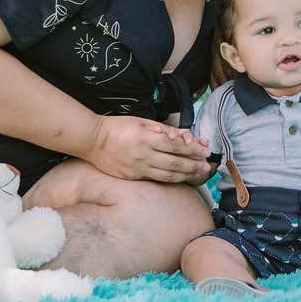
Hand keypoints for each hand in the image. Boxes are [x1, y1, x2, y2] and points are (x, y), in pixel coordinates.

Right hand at [87, 115, 209, 183]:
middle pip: (175, 163)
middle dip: (194, 165)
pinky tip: (180, 179)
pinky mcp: (132, 178)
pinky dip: (170, 179)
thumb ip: (163, 130)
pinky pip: (156, 179)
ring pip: (167, 175)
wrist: (93, 141)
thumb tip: (183, 136)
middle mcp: (144, 155)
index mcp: (147, 138)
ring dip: (185, 175)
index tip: (205, 150)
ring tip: (198, 174)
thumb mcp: (142, 122)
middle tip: (207, 166)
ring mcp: (138, 169)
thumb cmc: (119, 127)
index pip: (176, 145)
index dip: (193, 149)